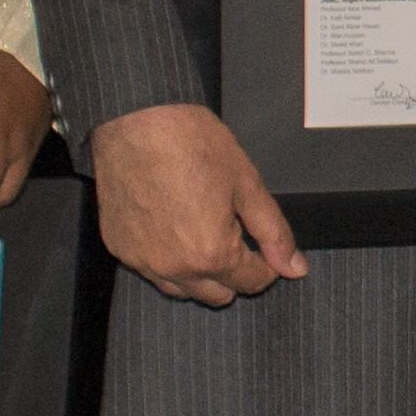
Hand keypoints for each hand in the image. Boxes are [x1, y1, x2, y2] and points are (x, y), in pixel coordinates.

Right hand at [91, 100, 302, 305]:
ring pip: (182, 290)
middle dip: (235, 274)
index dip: (268, 265)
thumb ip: (273, 232)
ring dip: (200, 273)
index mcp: (212, 253)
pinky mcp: (119, 248)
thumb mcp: (246, 183)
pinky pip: (151, 271)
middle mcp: (174, 267)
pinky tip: (173, 227)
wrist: (135, 120)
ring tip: (204, 231)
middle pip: (218, 295)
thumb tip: (295, 268)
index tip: (266, 246)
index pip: (252, 282)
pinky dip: (168, 260)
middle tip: (237, 235)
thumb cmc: (191, 143)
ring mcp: (142, 261)